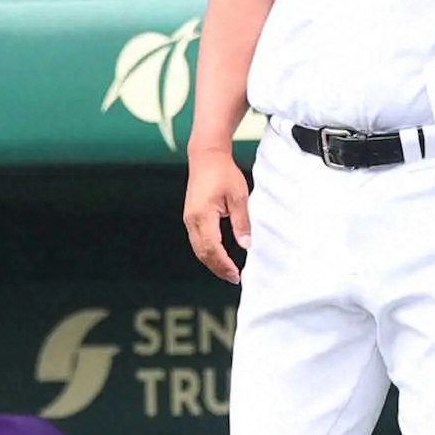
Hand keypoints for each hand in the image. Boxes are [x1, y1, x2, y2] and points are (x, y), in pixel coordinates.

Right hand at [183, 146, 250, 283]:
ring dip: (212, 262)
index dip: (224, 265)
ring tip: (227, 271)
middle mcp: (192, 220)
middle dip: (217, 268)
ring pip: (198, 248)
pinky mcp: (190, 216)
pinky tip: (218, 255)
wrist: (207, 156)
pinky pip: (197, 240)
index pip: (212, 249)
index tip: (236, 275)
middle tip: (233, 278)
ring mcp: (189, 218)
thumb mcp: (238, 196)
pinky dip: (207, 251)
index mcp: (203, 216)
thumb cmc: (223, 173)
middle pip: (202, 253)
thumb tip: (246, 244)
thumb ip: (241, 222)